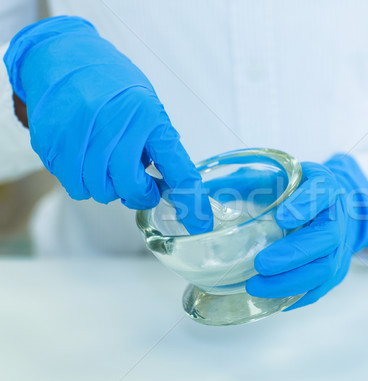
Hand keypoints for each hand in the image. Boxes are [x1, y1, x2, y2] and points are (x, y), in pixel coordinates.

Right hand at [3, 16, 211, 232]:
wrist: (64, 57)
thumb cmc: (113, 85)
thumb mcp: (147, 107)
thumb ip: (158, 146)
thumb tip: (172, 188)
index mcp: (148, 116)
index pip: (177, 168)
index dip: (191, 201)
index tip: (201, 224)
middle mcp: (115, 124)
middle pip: (129, 186)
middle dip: (138, 193)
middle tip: (140, 184)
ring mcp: (81, 134)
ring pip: (98, 190)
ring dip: (108, 186)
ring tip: (108, 162)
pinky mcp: (54, 142)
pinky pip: (72, 183)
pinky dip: (82, 180)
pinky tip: (86, 158)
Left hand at [246, 154, 367, 309]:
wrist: (330, 206)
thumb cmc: (296, 190)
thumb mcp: (276, 174)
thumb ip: (246, 179)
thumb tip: (202, 191)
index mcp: (324, 185)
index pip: (323, 191)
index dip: (305, 205)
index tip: (281, 218)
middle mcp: (338, 215)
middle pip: (326, 237)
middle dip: (293, 253)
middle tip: (261, 264)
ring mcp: (340, 245)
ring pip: (326, 267)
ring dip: (292, 280)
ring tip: (257, 286)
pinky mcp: (337, 268)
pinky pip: (322, 287)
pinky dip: (298, 296)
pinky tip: (272, 299)